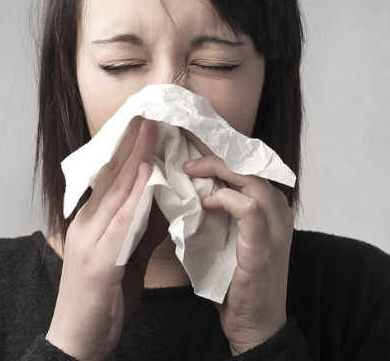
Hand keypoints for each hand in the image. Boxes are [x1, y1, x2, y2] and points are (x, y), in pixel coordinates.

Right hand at [46, 118, 166, 359]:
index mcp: (94, 222)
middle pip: (112, 176)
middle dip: (133, 143)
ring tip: (151, 128)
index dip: (131, 149)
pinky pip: (120, 222)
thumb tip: (162, 200)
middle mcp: (88, 224)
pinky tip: (145, 175)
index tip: (148, 125)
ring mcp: (89, 240)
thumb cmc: (102, 297)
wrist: (78, 341)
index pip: (114, 178)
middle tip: (151, 112)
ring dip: (135, 158)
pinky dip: (133, 196)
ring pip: (116, 191)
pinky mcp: (98, 260)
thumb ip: (142, 227)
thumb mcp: (125, 257)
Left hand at [183, 154, 293, 353]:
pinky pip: (249, 208)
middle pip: (249, 164)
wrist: (255, 324)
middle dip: (215, 151)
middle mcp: (278, 212)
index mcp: (270, 207)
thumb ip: (218, 211)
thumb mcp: (227, 237)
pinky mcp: (264, 247)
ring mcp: (275, 228)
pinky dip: (225, 199)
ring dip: (217, 169)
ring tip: (188, 169)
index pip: (247, 165)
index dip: (220, 149)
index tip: (193, 139)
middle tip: (185, 144)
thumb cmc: (236, 280)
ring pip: (251, 179)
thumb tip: (188, 187)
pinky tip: (206, 203)